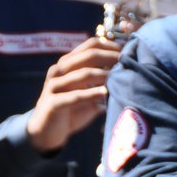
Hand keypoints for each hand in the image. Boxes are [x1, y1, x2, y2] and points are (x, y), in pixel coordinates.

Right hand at [26, 36, 121, 153]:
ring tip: (120, 78)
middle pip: (88, 56)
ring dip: (104, 75)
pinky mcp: (52, 102)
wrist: (47, 131)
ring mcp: (54, 86)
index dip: (111, 47)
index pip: (91, 45)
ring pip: (82, 74)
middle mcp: (59, 71)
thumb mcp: (89, 93)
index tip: (129, 53)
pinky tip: (105, 94)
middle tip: (128, 63)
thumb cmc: (72, 110)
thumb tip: (130, 75)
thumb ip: (103, 83)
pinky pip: (74, 96)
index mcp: (68, 64)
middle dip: (111, 58)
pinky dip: (91, 94)